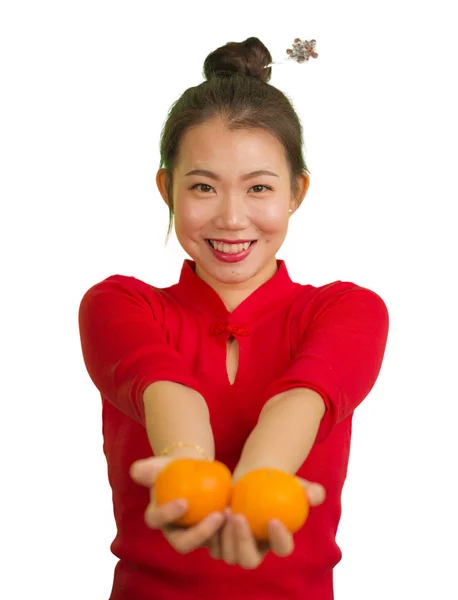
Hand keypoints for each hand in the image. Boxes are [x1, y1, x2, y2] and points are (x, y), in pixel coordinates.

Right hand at [130, 456, 226, 554]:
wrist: (192, 470)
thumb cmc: (173, 467)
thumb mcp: (159, 464)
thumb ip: (146, 468)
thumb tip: (137, 471)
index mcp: (157, 517)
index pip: (158, 522)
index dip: (168, 515)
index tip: (183, 502)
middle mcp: (174, 532)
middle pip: (183, 544)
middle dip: (200, 534)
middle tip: (217, 516)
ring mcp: (194, 536)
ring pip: (206, 545)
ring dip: (220, 534)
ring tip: (231, 513)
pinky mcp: (212, 536)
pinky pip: (222, 540)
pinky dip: (230, 530)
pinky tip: (239, 513)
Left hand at [211, 476, 325, 569]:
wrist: (254, 479)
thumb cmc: (279, 483)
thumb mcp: (297, 484)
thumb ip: (311, 491)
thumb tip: (315, 495)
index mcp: (278, 542)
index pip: (282, 549)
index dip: (279, 539)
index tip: (273, 519)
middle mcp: (257, 551)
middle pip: (249, 561)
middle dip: (243, 543)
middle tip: (240, 517)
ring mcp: (236, 548)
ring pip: (228, 555)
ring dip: (225, 537)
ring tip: (226, 511)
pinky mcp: (219, 540)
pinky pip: (212, 544)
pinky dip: (211, 532)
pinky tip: (215, 511)